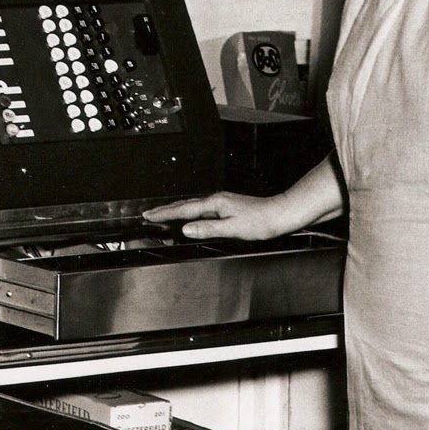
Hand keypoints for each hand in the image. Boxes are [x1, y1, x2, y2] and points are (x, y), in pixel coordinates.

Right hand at [142, 191, 290, 242]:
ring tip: (163, 213)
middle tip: (149, 212)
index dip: (165, 213)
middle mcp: (216, 200)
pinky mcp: (227, 206)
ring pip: (192, 205)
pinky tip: (191, 215)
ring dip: (176, 209)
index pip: (183, 209)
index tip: (149, 215)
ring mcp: (222, 202)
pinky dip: (189, 211)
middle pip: (185, 204)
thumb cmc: (261, 221)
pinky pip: (201, 208)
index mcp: (215, 204)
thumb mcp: (232, 228)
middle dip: (165, 209)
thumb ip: (208, 228)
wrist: (279, 214)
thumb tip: (186, 229)